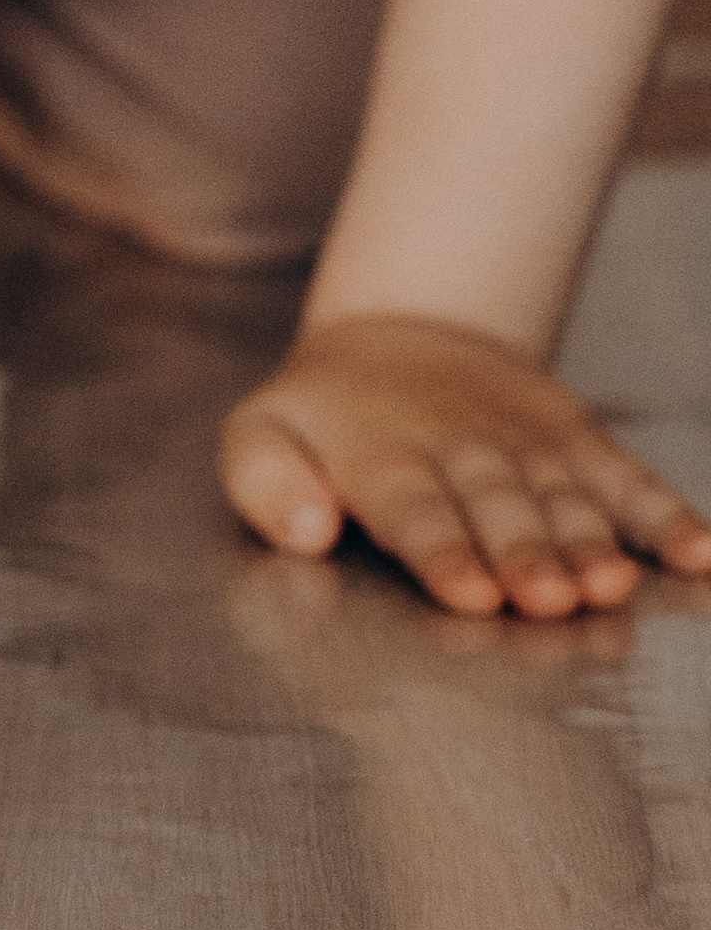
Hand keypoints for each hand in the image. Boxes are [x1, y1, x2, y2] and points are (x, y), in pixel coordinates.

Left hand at [222, 311, 710, 617]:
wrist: (401, 330)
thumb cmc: (327, 416)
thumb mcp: (262, 433)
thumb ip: (265, 481)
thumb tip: (302, 529)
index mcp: (383, 458)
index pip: (415, 510)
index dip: (444, 552)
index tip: (470, 594)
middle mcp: (464, 450)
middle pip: (498, 509)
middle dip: (526, 555)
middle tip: (549, 599)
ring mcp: (528, 444)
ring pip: (565, 498)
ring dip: (592, 542)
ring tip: (612, 584)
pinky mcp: (579, 439)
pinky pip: (628, 474)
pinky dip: (668, 512)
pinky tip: (701, 553)